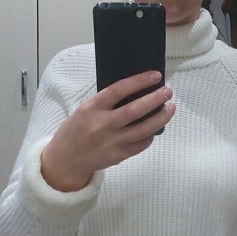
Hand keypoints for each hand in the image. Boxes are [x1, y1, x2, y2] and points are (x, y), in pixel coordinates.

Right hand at [41, 71, 174, 191]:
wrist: (66, 159)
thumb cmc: (76, 130)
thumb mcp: (85, 109)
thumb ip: (106, 102)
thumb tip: (136, 91)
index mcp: (92, 107)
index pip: (119, 90)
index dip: (139, 81)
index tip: (155, 76)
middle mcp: (103, 124)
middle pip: (136, 110)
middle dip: (156, 99)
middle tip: (168, 91)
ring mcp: (112, 141)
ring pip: (144, 129)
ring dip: (161, 117)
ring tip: (171, 108)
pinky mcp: (118, 155)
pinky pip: (141, 144)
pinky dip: (151, 135)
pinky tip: (156, 127)